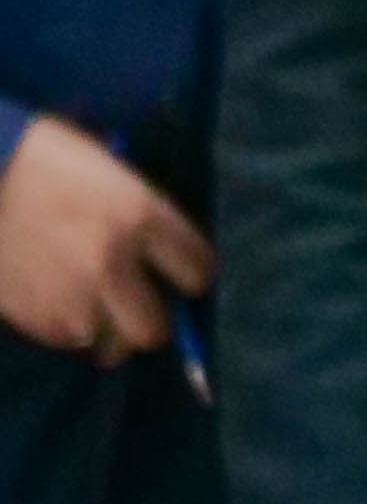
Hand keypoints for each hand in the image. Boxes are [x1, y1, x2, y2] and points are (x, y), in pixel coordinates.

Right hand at [0, 114, 209, 362]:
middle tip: (139, 309)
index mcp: (139, 215)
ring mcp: (69, 293)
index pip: (197, 269)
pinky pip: (65, 339)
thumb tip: (159, 254)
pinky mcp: (31, 312)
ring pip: (110, 344)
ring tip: (93, 308)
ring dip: (106, 330)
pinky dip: (66, 327)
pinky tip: (58, 303)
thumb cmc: (42, 158)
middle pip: (154, 329)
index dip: (193, 275)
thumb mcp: (108, 172)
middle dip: (152, 322)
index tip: (184, 276)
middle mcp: (111, 261)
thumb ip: (140, 213)